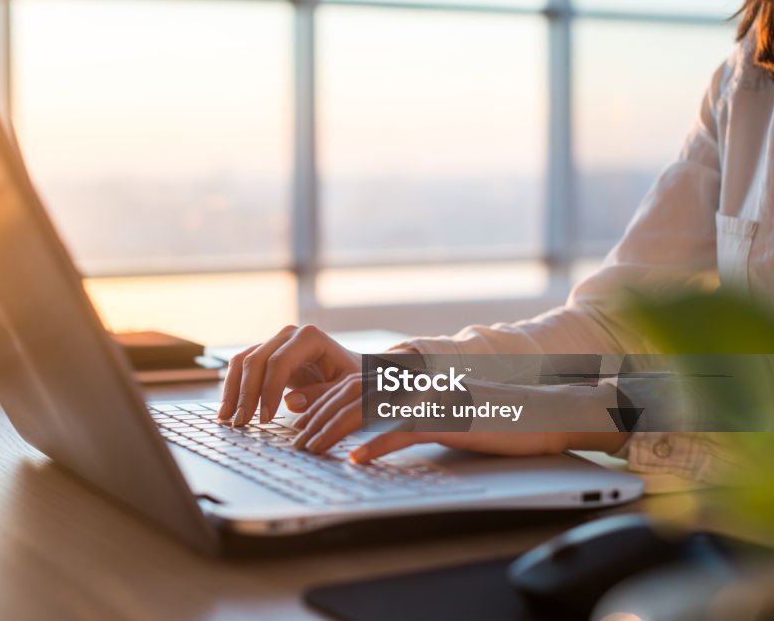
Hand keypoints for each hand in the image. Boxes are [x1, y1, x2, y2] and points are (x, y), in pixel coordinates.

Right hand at [218, 324, 361, 424]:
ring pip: (242, 362)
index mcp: (310, 338)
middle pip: (256, 360)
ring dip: (232, 391)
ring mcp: (274, 343)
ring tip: (227, 419)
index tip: (266, 419)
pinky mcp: (265, 355)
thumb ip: (322, 395)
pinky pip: (241, 367)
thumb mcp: (346, 389)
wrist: (351, 369)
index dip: (269, 390)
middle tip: (242, 423)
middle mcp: (288, 335)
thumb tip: (290, 402)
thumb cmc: (352, 379)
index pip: (279, 362)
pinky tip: (227, 410)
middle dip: (246, 394)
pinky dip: (232, 388)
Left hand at [291, 376, 629, 460]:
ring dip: (335, 430)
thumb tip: (373, 429)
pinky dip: (376, 446)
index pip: (355, 383)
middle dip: (318, 417)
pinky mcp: (449, 417)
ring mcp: (431, 396)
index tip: (298, 420)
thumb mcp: (444, 411)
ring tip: (311, 449)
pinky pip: (404, 431)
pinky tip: (356, 460)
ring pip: (369, 409)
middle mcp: (417, 382)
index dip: (323, 400)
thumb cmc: (495, 417)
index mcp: (412, 379)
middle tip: (296, 441)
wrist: (543, 414)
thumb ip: (410, 413)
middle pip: (352, 393)